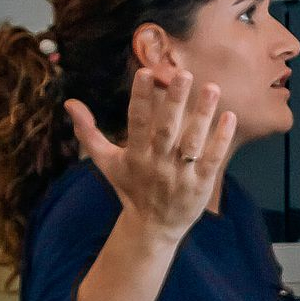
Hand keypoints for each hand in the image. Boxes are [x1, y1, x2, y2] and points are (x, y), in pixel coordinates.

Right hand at [66, 68, 238, 239]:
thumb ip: (89, 132)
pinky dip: (220, 139)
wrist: (153, 228)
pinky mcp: (200, 185)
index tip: (145, 72)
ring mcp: (180, 176)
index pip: (136, 123)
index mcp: (135, 156)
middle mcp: (157, 165)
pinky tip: (229, 116)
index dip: (140, 99)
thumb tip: (70, 103)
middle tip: (184, 73)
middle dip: (175, 102)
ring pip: (192, 142)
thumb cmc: (130, 188)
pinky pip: (212, 160)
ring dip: (202, 115)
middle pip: (166, 130)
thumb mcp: (106, 162)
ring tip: (212, 87)